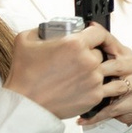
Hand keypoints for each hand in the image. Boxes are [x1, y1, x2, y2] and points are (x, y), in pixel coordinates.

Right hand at [4, 26, 123, 121]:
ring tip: (85, 73)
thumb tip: (51, 29)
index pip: (99, 33)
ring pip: (106, 69)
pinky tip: (90, 85)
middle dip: (91, 53)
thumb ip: (42, 30)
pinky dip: (100, 86)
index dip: (96, 34)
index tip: (92, 37)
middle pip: (101, 52)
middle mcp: (89, 61)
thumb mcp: (25, 40)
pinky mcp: (96, 96)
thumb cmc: (24, 74)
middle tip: (80, 58)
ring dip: (98, 70)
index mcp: (75, 44)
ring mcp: (94, 79)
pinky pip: (107, 87)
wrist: (26, 103)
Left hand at [80, 31, 131, 127]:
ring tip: (76, 100)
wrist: (131, 107)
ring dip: (94, 95)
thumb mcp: (104, 65)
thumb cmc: (113, 83)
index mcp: (126, 54)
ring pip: (114, 87)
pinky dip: (95, 115)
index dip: (94, 42)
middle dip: (93, 74)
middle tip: (73, 81)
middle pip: (114, 65)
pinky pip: (113, 108)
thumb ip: (95, 52)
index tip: (76, 46)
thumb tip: (76, 31)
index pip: (111, 42)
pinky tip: (82, 118)